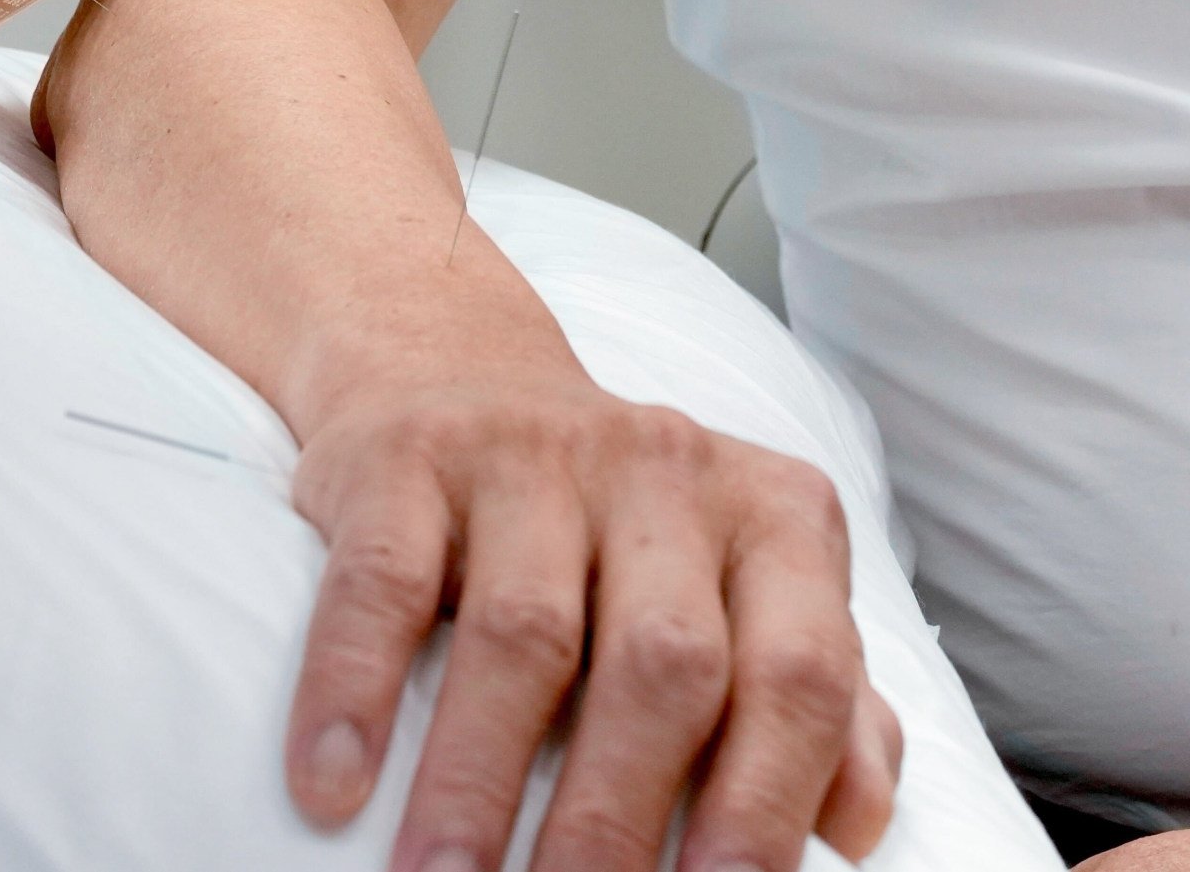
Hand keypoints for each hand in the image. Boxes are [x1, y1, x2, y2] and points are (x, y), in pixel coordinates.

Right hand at [284, 352, 901, 871]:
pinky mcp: (408, 454)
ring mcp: (532, 453)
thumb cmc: (617, 528)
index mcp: (774, 520)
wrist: (456, 364)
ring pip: (524, 637)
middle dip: (618, 823)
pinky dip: (354, 689)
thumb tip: (859, 828)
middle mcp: (665, 472)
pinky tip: (331, 785)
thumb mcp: (738, 585)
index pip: (800, 674)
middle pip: (665, 667)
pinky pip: (383, 578)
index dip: (771, 805)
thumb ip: (817, 699)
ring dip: (477, 786)